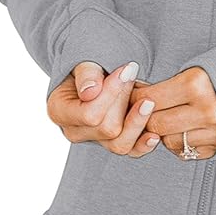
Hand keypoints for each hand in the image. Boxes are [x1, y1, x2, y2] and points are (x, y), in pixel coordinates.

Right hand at [46, 61, 160, 157]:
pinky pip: (131, 152)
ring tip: (149, 101)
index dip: (112, 93)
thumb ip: (87, 74)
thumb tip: (91, 92)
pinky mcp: (114, 143)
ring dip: (137, 122)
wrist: (96, 72)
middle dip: (125, 100)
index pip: (89, 114)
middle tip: (136, 75)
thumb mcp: (83, 63)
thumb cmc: (89, 66)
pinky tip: (155, 136)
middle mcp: (74, 132)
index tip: (127, 69)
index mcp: (60, 112)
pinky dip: (144, 144)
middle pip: (107, 128)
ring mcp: (95, 141)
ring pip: (120, 144)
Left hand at [129, 66, 215, 159]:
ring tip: (173, 117)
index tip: (132, 96)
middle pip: (155, 124)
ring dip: (163, 132)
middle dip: (146, 118)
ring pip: (167, 141)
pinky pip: (183, 151)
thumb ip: (164, 88)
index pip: (148, 99)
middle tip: (146, 110)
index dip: (134, 99)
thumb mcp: (193, 72)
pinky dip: (179, 142)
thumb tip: (130, 98)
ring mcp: (213, 132)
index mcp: (196, 85)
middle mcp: (206, 110)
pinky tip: (187, 128)